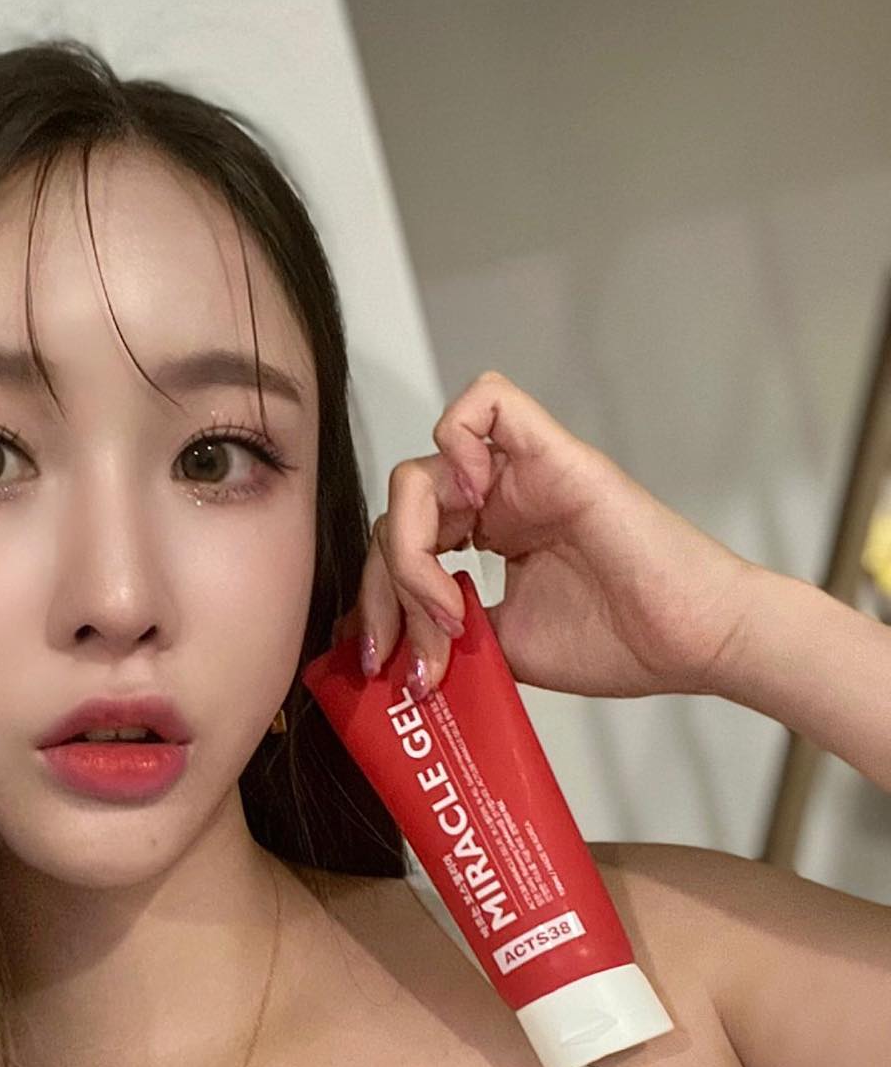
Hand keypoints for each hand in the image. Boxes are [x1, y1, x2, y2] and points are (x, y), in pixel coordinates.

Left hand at [334, 371, 755, 699]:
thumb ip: (445, 634)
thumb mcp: (503, 648)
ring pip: (421, 471)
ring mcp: (522, 473)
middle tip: (411, 651)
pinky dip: (454, 443)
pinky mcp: (553, 454)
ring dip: (410, 547)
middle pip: (398, 513)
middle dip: (385, 589)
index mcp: (487, 536)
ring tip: (447, 606)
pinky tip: (470, 513)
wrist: (689, 645)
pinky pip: (485, 403)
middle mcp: (497, 498)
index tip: (386, 663)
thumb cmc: (618, 644)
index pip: (397, 544)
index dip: (377, 602)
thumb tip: (383, 646)